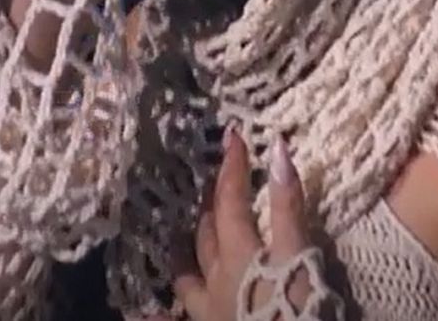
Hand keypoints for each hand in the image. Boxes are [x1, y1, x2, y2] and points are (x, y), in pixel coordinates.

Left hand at [171, 127, 342, 320]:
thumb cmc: (296, 311)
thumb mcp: (299, 254)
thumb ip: (288, 205)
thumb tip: (276, 147)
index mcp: (237, 253)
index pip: (231, 199)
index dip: (233, 167)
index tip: (233, 135)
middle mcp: (214, 280)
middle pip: (208, 234)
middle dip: (211, 206)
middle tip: (216, 184)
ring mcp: (207, 312)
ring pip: (188, 277)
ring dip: (186, 255)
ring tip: (179, 240)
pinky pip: (176, 320)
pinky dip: (155, 316)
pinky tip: (138, 316)